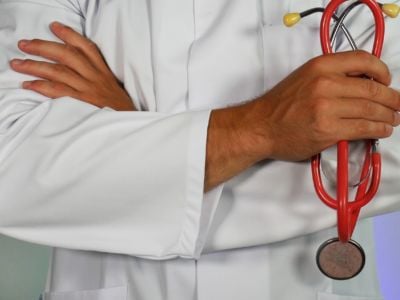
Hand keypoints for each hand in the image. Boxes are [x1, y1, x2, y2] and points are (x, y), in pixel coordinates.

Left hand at [10, 22, 134, 110]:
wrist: (129, 126)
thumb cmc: (120, 111)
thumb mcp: (114, 89)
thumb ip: (99, 78)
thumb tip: (78, 71)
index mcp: (104, 73)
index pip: (86, 47)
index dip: (69, 34)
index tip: (54, 27)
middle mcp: (96, 78)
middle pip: (67, 55)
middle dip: (42, 47)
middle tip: (24, 45)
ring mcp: (88, 91)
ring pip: (58, 71)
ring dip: (34, 66)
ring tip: (18, 64)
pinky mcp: (81, 104)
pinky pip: (57, 91)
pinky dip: (41, 86)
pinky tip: (28, 85)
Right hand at [251, 50, 399, 160]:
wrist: (260, 126)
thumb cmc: (279, 106)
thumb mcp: (304, 78)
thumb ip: (331, 76)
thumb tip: (362, 82)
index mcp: (320, 66)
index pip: (364, 60)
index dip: (382, 71)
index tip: (387, 80)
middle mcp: (325, 84)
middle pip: (373, 88)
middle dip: (392, 99)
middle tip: (397, 105)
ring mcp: (327, 108)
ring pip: (372, 110)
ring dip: (388, 116)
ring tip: (392, 119)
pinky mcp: (328, 130)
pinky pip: (364, 128)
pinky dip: (378, 129)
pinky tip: (382, 130)